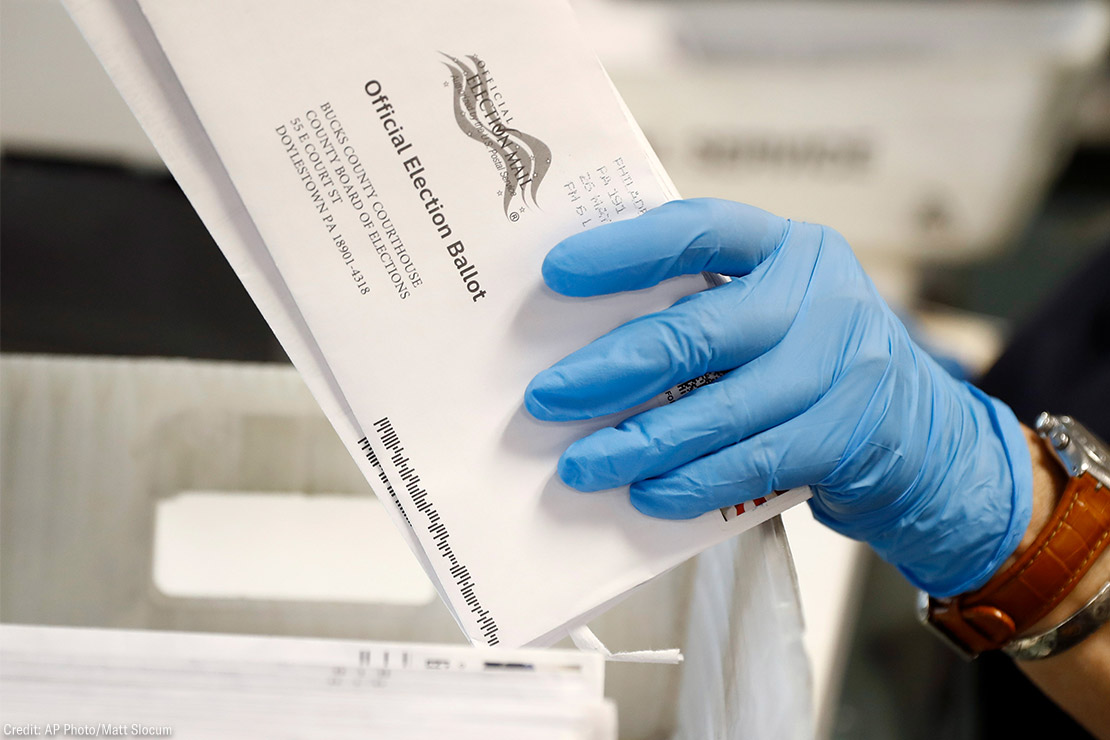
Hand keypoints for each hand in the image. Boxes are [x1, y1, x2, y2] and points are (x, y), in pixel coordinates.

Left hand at [525, 198, 1032, 595]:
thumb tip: (582, 341)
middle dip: (612, 369)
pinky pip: (755, 462)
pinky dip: (694, 482)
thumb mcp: (772, 312)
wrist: (924, 434)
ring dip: (641, 442)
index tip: (556, 271)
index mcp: (786, 247)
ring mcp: (843, 365)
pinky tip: (646, 494)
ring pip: (722, 408)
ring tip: (581, 465)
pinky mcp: (849, 434)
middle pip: (699, 330)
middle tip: (547, 398)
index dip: (627, 249)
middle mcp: (821, 294)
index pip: (701, 229)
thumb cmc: (812, 362)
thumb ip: (703, 309)